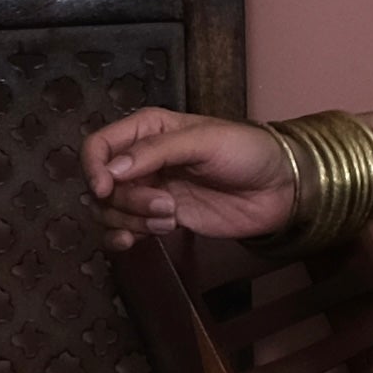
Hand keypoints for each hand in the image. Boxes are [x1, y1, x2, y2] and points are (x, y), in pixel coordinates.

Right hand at [83, 107, 293, 248]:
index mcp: (147, 129)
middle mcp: (142, 159)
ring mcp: (151, 190)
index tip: (105, 190)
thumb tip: (111, 171)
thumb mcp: (204, 141)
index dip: (94, 168)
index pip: (98, 145)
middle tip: (166, 205)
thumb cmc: (247, 152)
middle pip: (103, 185)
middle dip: (127, 200)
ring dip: (132, 220)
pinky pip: (125, 229)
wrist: (279, 189)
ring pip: (111, 210)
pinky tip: (133, 242)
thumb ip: (156, 152)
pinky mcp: (162, 217)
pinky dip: (122, 237)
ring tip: (171, 219)